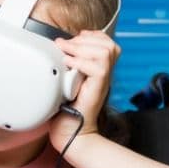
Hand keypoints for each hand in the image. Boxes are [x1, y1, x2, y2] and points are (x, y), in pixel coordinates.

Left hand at [49, 31, 119, 152]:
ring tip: (67, 54)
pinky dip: (80, 62)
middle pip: (108, 45)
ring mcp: (102, 82)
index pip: (106, 42)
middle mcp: (104, 74)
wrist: (70, 132)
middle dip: (85, 39)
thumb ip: (68, 64)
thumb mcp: (65, 80)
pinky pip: (99, 67)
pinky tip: (68, 65)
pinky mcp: (98, 89)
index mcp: (99, 69)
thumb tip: (59, 46)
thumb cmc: (65, 109)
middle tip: (66, 46)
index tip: (75, 38)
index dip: (92, 35)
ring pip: (105, 52)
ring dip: (82, 48)